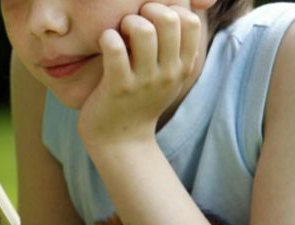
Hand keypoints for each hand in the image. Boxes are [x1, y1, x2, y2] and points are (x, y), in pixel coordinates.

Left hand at [78, 3, 200, 145]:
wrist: (121, 142)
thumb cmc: (140, 102)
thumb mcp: (168, 78)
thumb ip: (176, 49)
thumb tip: (181, 11)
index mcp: (183, 67)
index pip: (189, 21)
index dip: (169, 10)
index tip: (152, 20)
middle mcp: (168, 73)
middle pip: (169, 19)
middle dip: (147, 11)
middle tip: (132, 24)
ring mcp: (144, 81)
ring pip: (143, 30)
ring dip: (127, 23)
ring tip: (119, 34)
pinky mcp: (118, 87)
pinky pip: (115, 48)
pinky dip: (107, 37)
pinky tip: (105, 44)